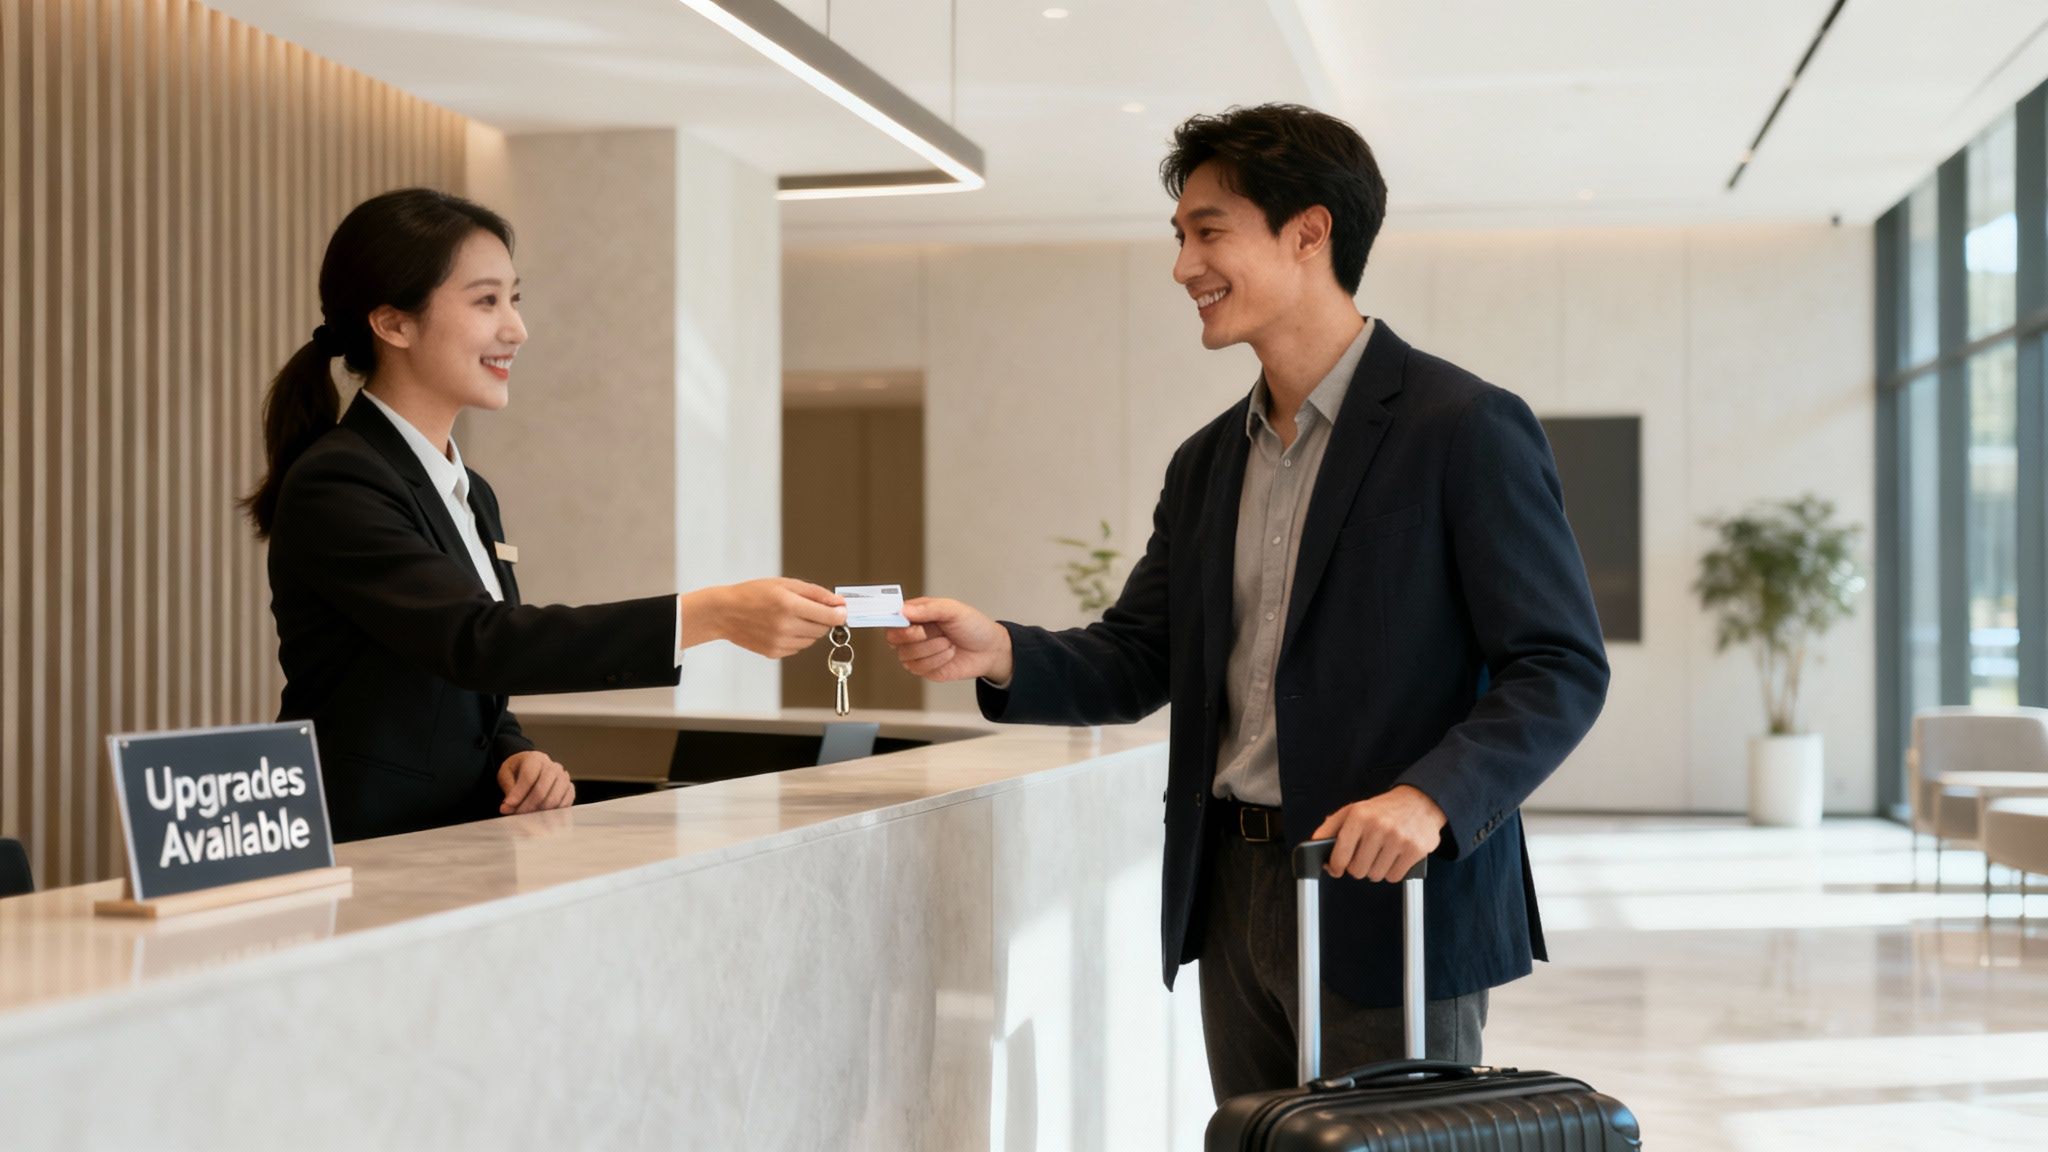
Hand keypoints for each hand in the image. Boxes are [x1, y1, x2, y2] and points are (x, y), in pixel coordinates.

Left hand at [498, 750, 573, 814]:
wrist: (532, 768)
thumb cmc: (518, 770)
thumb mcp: (506, 774)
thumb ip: (508, 789)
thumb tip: (507, 807)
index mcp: (535, 758)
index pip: (529, 776)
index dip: (518, 793)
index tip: (508, 806)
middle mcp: (553, 766)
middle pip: (542, 789)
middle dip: (528, 806)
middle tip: (517, 814)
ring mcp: (564, 777)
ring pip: (554, 798)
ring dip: (539, 811)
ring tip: (528, 816)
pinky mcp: (570, 788)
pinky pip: (565, 803)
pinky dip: (553, 812)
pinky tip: (541, 815)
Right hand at [684, 578, 846, 658]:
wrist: (725, 612)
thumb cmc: (754, 594)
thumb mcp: (785, 584)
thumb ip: (815, 593)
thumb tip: (839, 603)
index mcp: (789, 605)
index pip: (829, 617)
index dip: (840, 614)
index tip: (843, 611)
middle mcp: (786, 626)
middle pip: (823, 629)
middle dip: (823, 619)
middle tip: (810, 609)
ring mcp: (780, 642)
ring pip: (812, 639)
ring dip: (810, 628)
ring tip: (792, 616)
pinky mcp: (775, 653)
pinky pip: (798, 647)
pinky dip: (797, 637)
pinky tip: (783, 627)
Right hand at [884, 598, 1012, 683]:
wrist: (989, 650)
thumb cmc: (973, 626)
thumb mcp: (954, 610)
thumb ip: (929, 608)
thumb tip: (903, 610)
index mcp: (917, 614)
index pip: (892, 616)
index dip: (892, 620)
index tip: (903, 621)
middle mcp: (913, 633)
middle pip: (893, 637)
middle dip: (913, 636)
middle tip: (932, 631)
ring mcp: (917, 652)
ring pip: (905, 655)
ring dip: (930, 649)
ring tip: (948, 642)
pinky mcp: (924, 669)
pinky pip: (918, 668)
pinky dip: (936, 661)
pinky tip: (949, 654)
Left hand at [1310, 785, 1446, 881]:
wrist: (1419, 801)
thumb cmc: (1382, 809)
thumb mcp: (1353, 810)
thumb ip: (1331, 827)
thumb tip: (1314, 844)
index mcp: (1359, 816)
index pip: (1340, 854)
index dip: (1335, 866)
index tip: (1335, 869)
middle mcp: (1378, 826)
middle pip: (1357, 870)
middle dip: (1358, 867)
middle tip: (1364, 857)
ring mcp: (1398, 838)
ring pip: (1376, 875)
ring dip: (1376, 870)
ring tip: (1380, 854)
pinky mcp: (1415, 850)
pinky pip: (1395, 877)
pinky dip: (1392, 872)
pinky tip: (1394, 857)